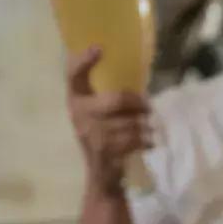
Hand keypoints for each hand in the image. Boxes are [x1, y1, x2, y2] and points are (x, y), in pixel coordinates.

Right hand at [67, 47, 154, 195]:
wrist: (101, 175)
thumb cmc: (102, 137)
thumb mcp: (98, 114)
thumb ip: (108, 97)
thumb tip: (137, 79)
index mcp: (76, 100)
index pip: (73, 75)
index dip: (83, 61)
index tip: (99, 48)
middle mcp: (79, 115)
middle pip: (116, 100)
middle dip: (138, 103)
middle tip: (148, 107)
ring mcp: (92, 135)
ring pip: (131, 122)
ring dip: (145, 126)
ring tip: (148, 129)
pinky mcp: (106, 152)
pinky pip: (135, 139)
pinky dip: (147, 141)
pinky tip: (149, 142)